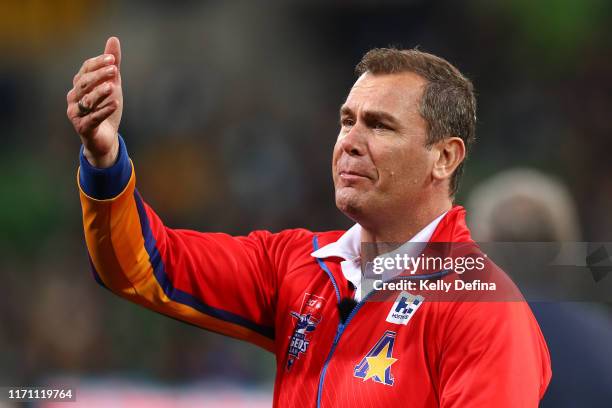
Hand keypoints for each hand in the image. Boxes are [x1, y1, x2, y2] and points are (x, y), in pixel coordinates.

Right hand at [67, 36, 122, 167]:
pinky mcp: (83, 128)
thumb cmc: (106, 108)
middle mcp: (74, 97)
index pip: (86, 69)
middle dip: (99, 76)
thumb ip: (112, 64)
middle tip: (115, 70)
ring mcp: (76, 113)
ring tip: (113, 87)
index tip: (112, 59)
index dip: (98, 63)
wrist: (106, 138)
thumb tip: (113, 39)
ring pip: (86, 101)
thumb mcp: (113, 84)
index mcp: (79, 85)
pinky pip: (93, 118)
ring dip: (100, 93)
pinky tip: (115, 104)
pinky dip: (104, 111)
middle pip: (84, 83)